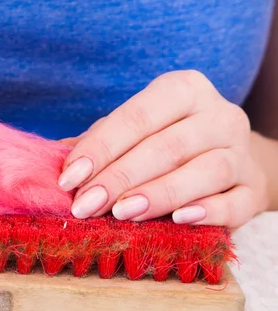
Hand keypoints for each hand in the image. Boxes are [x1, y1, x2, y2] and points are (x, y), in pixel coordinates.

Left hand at [58, 70, 268, 227]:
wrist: (226, 156)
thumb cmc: (165, 140)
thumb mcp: (133, 131)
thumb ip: (99, 141)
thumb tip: (55, 160)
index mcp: (183, 90)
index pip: (137, 116)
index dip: (100, 148)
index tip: (69, 178)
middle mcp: (218, 114)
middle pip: (167, 146)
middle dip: (120, 177)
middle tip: (85, 205)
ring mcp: (241, 151)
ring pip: (205, 171)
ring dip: (159, 194)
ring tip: (122, 212)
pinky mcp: (254, 188)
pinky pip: (237, 202)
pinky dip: (209, 212)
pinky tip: (178, 220)